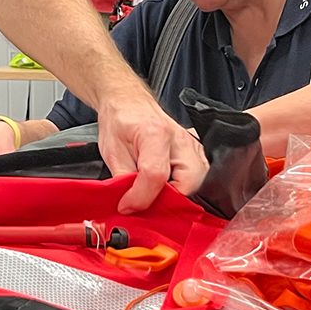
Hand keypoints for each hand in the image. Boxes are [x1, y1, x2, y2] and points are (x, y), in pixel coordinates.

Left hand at [97, 95, 207, 212]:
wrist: (128, 103)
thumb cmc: (121, 121)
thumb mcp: (112, 152)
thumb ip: (123, 181)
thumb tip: (130, 205)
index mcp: (155, 134)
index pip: (155, 175)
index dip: (140, 197)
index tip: (127, 205)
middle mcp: (180, 140)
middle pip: (189, 182)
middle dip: (168, 201)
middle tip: (147, 204)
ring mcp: (192, 146)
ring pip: (199, 182)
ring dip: (178, 195)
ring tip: (156, 195)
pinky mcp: (195, 152)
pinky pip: (199, 177)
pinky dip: (183, 188)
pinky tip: (167, 188)